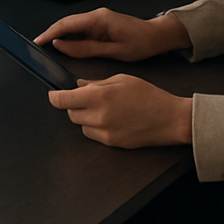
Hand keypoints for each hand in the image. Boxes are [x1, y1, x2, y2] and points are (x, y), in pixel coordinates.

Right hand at [35, 9, 189, 61]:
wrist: (158, 36)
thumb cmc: (140, 44)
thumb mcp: (113, 51)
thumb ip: (85, 49)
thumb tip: (60, 45)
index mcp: (98, 19)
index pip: (67, 24)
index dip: (50, 33)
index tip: (38, 42)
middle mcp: (96, 15)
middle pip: (66, 22)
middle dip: (51, 33)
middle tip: (37, 45)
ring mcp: (98, 18)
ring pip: (73, 25)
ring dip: (60, 35)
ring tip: (46, 47)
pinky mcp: (101, 23)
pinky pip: (81, 29)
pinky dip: (70, 36)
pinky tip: (65, 45)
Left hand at [47, 75, 192, 147]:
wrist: (170, 119)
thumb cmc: (149, 95)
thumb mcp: (121, 79)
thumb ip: (96, 82)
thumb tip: (79, 85)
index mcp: (100, 95)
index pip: (63, 100)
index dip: (54, 97)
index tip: (53, 94)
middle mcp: (99, 115)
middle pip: (70, 113)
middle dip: (73, 105)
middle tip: (86, 98)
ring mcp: (105, 132)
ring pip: (81, 125)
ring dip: (84, 117)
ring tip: (103, 109)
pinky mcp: (112, 143)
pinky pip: (93, 135)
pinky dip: (95, 127)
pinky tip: (110, 119)